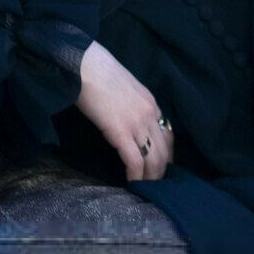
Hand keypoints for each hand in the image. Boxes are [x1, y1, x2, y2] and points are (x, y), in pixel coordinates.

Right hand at [74, 40, 173, 180]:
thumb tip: (127, 116)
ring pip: (153, 160)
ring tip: (144, 189)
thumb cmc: (98, 71)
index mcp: (150, 102)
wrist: (85, 65)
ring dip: (150, 178)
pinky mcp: (121, 132)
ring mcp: (137, 123)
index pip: (168, 134)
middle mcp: (150, 114)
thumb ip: (131, 103)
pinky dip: (135, 177)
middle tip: (153, 184)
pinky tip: (131, 184)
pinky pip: (135, 162)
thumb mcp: (124, 86)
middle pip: (164, 151)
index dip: (166, 154)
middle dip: (160, 171)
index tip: (160, 166)